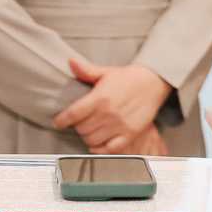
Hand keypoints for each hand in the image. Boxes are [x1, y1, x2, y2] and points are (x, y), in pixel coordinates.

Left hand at [53, 59, 172, 153]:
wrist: (154, 81)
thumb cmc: (129, 77)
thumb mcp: (106, 72)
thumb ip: (87, 70)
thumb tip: (71, 62)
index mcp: (100, 98)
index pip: (73, 114)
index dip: (62, 120)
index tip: (58, 122)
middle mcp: (108, 114)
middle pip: (81, 129)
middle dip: (77, 126)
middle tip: (80, 122)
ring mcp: (119, 125)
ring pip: (92, 140)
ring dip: (87, 137)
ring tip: (90, 130)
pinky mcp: (130, 134)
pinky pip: (109, 149)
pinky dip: (100, 148)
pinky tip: (98, 142)